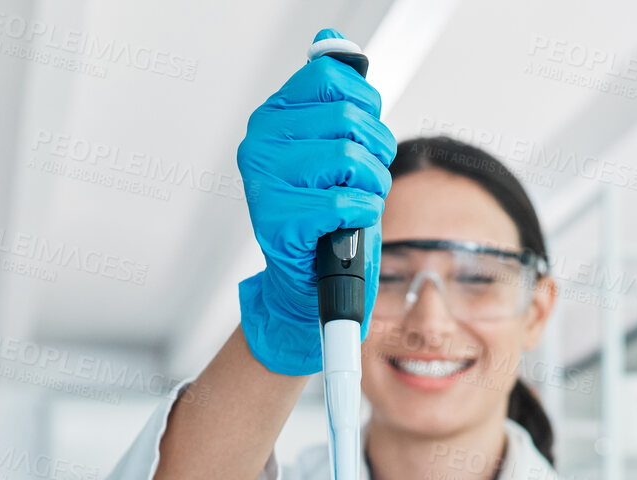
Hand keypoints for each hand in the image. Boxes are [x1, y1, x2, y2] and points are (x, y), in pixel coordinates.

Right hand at [236, 27, 394, 375]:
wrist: (304, 282)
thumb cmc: (321, 214)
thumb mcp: (329, 145)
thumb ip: (332, 95)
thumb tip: (332, 39)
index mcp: (271, 119)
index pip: (330, 77)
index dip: (364, 103)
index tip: (361, 130)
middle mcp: (260, 145)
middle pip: (349, 119)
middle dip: (376, 151)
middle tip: (364, 177)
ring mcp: (266, 184)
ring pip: (352, 159)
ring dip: (373, 186)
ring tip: (357, 201)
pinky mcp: (280, 222)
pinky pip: (348, 202)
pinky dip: (364, 215)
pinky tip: (350, 224)